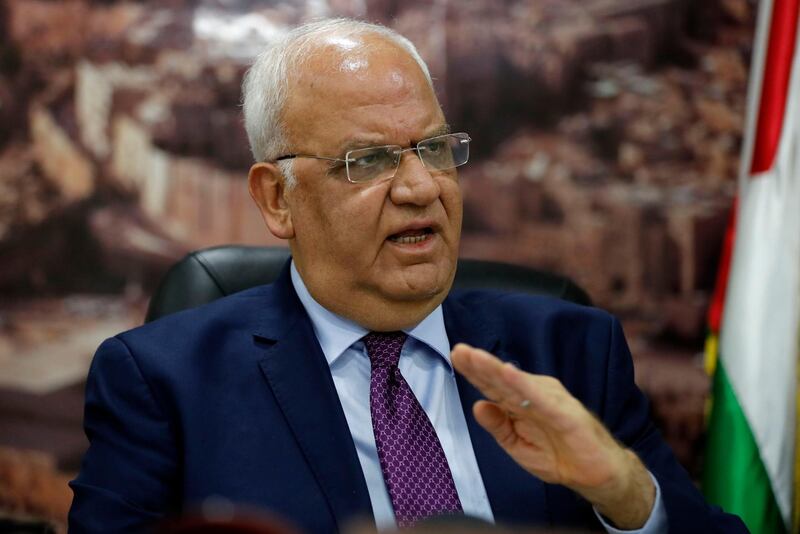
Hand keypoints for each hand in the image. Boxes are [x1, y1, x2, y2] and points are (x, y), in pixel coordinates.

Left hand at [450, 343, 654, 528]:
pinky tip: (509, 373)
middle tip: (459, 349)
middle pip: (501, 379)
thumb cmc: (558, 456)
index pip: (493, 385)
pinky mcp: (565, 413)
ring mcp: (550, 401)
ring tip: (476, 357)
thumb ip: (498, 426)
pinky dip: (524, 385)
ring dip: (496, 369)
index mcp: (520, 404)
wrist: (595, 474)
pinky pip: (541, 398)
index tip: (456, 355)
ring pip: (518, 383)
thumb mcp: (517, 446)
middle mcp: (533, 396)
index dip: (474, 371)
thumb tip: (477, 405)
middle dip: (480, 364)